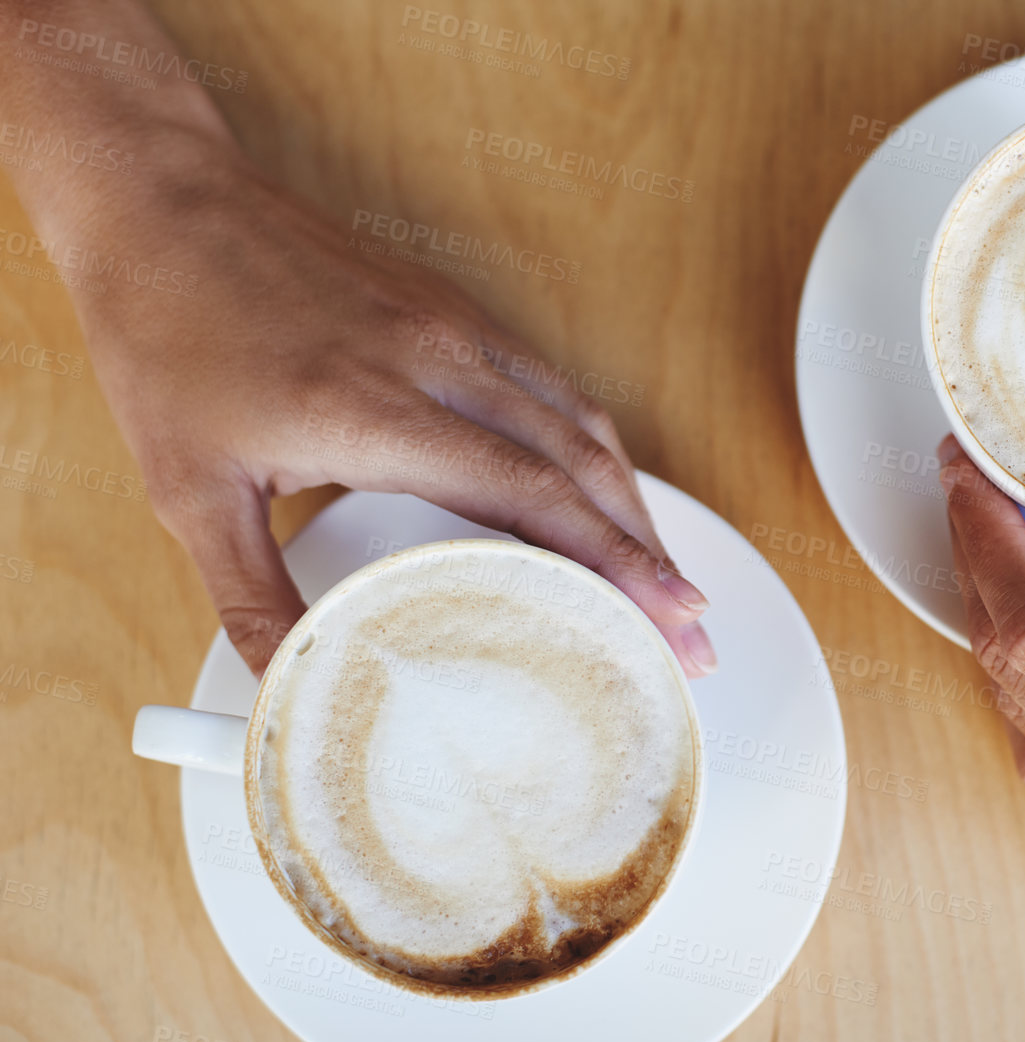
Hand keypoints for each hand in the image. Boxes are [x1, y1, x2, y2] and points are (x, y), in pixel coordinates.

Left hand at [66, 136, 714, 677]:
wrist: (161, 203)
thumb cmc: (168, 331)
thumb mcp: (186, 485)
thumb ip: (247, 595)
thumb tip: (288, 683)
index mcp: (375, 409)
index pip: (528, 494)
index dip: (608, 561)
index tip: (661, 615)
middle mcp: (437, 360)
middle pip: (583, 464)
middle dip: (649, 554)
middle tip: (690, 630)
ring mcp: (456, 327)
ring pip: (583, 422)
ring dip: (634, 505)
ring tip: (665, 578)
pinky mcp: (455, 310)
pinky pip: (555, 387)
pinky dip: (596, 452)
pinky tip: (605, 493)